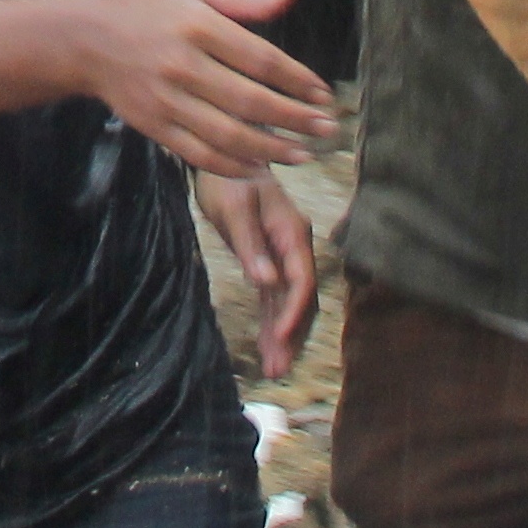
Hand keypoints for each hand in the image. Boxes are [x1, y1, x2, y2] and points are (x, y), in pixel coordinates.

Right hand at [80, 0, 335, 179]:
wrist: (89, 40)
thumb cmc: (153, 12)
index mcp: (198, 26)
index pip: (261, 58)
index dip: (298, 80)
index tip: (323, 95)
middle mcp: (182, 63)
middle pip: (249, 100)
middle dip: (294, 119)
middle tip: (326, 129)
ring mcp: (165, 99)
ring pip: (226, 134)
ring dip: (270, 149)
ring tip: (302, 154)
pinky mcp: (153, 126)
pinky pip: (198, 154)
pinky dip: (231, 165)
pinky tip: (258, 168)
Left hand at [202, 171, 318, 375]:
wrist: (225, 157)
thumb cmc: (229, 178)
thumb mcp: (234, 209)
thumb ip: (250, 246)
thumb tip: (266, 281)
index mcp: (292, 233)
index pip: (301, 280)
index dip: (293, 312)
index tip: (279, 338)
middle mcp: (294, 247)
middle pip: (301, 298)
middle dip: (291, 335)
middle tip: (278, 368)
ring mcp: (283, 256)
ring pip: (289, 303)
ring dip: (283, 335)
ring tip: (274, 370)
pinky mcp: (268, 261)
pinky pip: (275, 297)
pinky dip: (271, 321)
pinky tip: (267, 347)